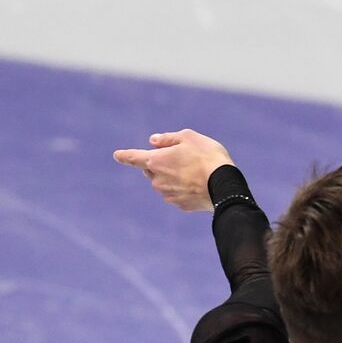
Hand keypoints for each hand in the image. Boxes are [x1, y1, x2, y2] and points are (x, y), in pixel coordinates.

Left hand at [113, 129, 233, 212]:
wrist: (224, 185)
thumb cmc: (207, 156)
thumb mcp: (189, 137)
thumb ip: (168, 138)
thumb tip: (153, 141)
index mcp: (156, 161)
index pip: (134, 158)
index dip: (125, 156)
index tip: (117, 155)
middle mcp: (157, 180)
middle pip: (152, 170)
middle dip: (161, 164)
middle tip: (183, 157)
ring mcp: (168, 194)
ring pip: (165, 182)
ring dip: (174, 176)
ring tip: (196, 170)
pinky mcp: (180, 204)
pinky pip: (177, 194)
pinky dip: (184, 188)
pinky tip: (199, 184)